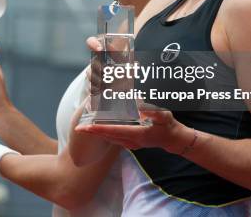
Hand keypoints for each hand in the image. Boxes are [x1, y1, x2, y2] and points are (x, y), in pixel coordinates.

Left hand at [74, 109, 191, 153]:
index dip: (99, 129)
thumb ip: (153, 111)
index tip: (86, 127)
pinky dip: (105, 135)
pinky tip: (98, 130)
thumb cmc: (168, 125)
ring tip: (84, 129)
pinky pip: (114, 140)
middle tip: (77, 128)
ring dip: (97, 134)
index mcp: (137, 134)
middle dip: (92, 132)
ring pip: (109, 139)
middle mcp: (131, 141)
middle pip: (107, 136)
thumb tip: (140, 106)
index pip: (113, 131)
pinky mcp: (131, 143)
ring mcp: (131, 144)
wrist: (173, 139)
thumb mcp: (163, 116)